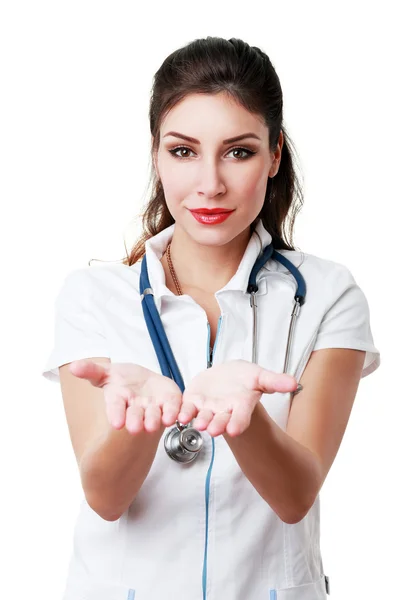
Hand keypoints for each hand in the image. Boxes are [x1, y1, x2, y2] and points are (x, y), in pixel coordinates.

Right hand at [68, 359, 182, 433]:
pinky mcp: (169, 402)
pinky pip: (173, 408)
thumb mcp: (105, 372)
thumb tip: (73, 366)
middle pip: (135, 415)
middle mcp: (135, 407)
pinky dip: (174, 412)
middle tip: (135, 429)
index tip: (116, 423)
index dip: (115, 414)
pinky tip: (175, 417)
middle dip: (135, 421)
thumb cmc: (122, 380)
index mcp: (118, 400)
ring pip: (154, 414)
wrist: (143, 383)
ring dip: (154, 419)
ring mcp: (153, 407)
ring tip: (154, 425)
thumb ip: (91, 371)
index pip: (115, 408)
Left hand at [177, 359, 297, 436]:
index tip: (234, 430)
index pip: (241, 417)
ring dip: (200, 421)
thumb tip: (295, 383)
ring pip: (204, 417)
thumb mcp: (260, 376)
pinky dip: (183, 413)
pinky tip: (180, 416)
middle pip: (221, 420)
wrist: (226, 376)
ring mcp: (208, 408)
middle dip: (218, 425)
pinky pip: (187, 409)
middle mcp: (224, 411)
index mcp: (241, 406)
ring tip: (198, 424)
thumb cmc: (245, 378)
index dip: (238, 423)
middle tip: (214, 431)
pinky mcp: (193, 402)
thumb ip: (275, 381)